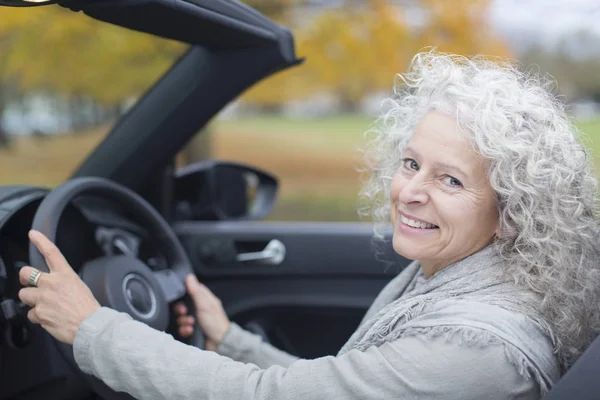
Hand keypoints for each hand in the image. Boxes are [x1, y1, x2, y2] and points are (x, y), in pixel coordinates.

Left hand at [18, 230, 100, 344]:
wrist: (90, 326)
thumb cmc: (88, 308)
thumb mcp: (79, 286)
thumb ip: (62, 283)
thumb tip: (52, 286)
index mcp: (65, 275)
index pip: (51, 252)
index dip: (40, 241)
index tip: (33, 234)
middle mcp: (51, 283)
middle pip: (26, 273)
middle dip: (25, 278)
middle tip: (29, 284)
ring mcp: (43, 298)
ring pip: (24, 295)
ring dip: (31, 301)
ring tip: (44, 307)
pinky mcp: (38, 313)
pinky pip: (30, 314)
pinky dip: (37, 317)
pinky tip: (48, 318)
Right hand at [173, 275, 229, 350]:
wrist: (219, 343)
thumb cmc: (216, 323)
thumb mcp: (205, 305)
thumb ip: (196, 291)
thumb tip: (190, 277)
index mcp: (204, 300)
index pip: (191, 291)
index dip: (184, 294)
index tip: (181, 299)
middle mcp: (199, 308)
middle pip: (182, 305)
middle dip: (181, 310)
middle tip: (184, 313)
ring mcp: (195, 319)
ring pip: (181, 317)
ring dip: (183, 321)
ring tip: (191, 324)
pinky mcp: (192, 330)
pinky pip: (182, 328)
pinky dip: (185, 329)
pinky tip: (190, 330)